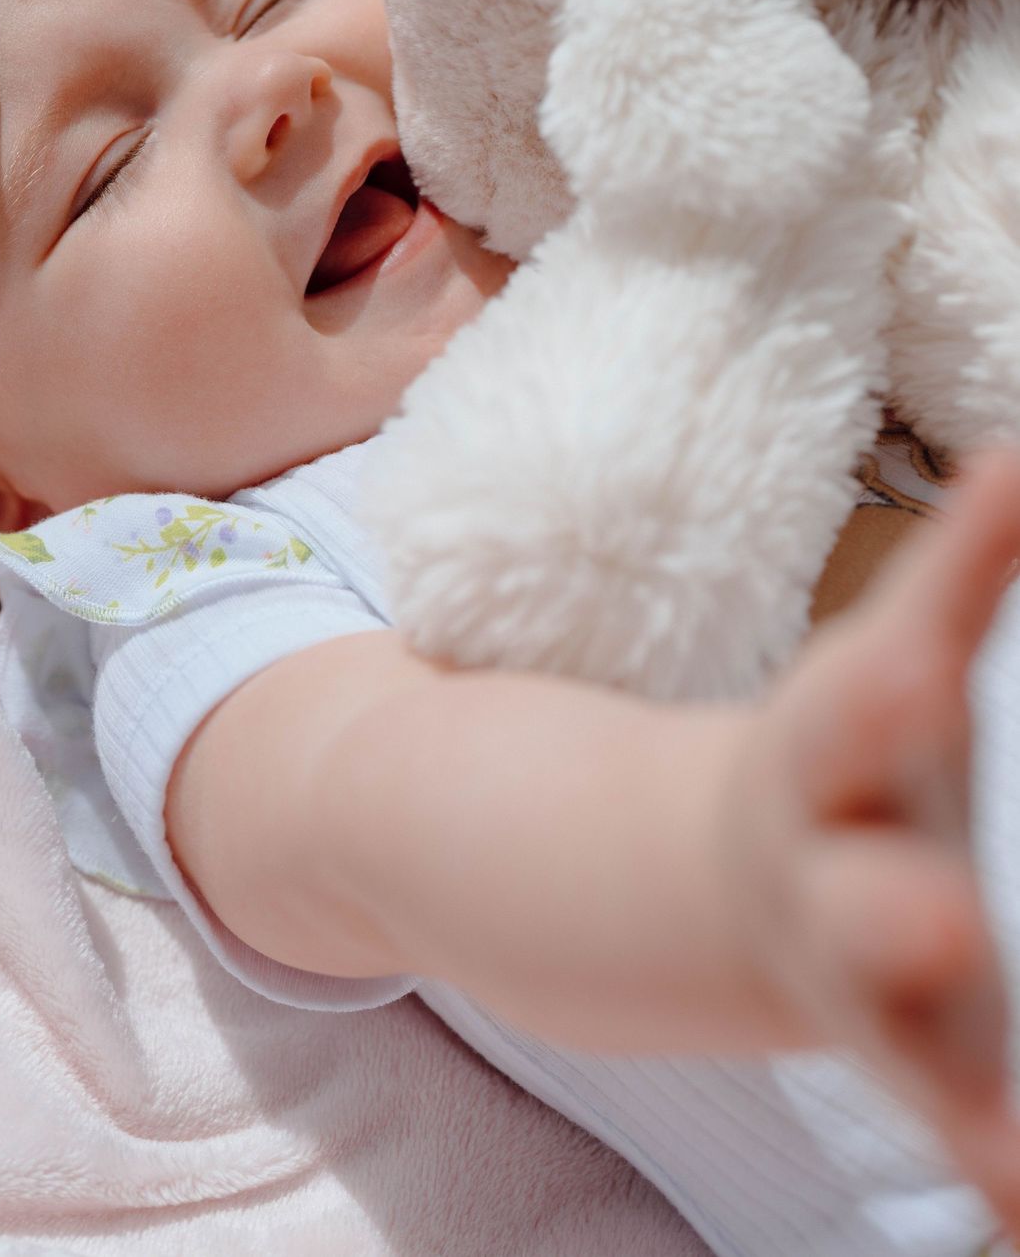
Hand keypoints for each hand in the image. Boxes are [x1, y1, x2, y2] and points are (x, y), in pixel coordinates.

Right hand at [729, 448, 1019, 1238]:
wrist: (740, 887)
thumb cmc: (849, 759)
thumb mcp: (885, 664)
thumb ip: (965, 568)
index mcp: (832, 755)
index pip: (860, 704)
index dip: (900, 682)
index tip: (938, 641)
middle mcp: (827, 873)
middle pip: (851, 893)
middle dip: (893, 908)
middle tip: (944, 917)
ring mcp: (858, 988)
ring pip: (899, 1051)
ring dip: (962, 1097)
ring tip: (1015, 1159)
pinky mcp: (910, 1074)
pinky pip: (951, 1131)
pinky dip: (990, 1166)